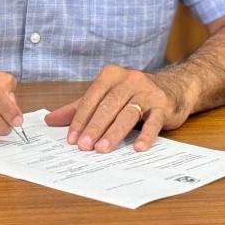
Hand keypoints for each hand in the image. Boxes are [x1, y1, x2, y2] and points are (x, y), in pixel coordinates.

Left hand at [44, 65, 191, 153]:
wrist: (174, 87)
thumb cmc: (134, 93)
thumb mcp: (106, 96)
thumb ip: (79, 107)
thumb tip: (50, 120)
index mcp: (111, 75)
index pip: (91, 98)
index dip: (80, 119)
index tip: (71, 139)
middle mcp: (130, 80)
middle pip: (108, 106)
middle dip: (94, 127)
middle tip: (84, 146)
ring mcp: (148, 92)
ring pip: (127, 113)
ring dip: (114, 132)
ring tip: (103, 149)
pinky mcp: (164, 106)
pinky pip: (153, 122)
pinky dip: (145, 135)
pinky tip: (138, 148)